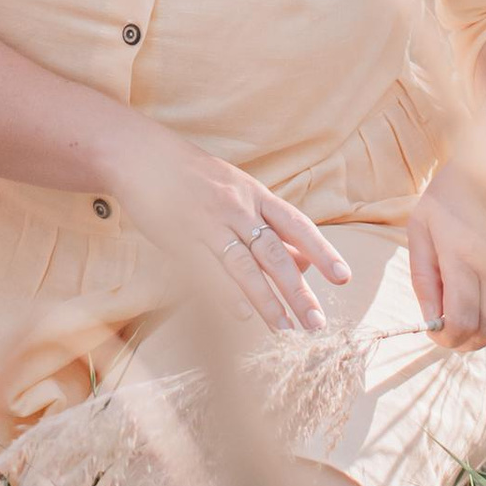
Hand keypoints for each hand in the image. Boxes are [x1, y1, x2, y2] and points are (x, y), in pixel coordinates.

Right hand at [109, 130, 352, 336]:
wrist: (142, 156)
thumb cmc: (195, 177)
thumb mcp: (238, 191)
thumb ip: (269, 224)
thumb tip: (305, 262)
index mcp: (254, 194)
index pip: (296, 224)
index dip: (321, 250)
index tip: (343, 277)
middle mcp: (236, 207)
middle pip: (274, 253)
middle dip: (297, 291)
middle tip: (316, 322)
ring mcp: (207, 223)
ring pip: (244, 266)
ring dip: (266, 302)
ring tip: (285, 329)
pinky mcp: (180, 238)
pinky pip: (207, 270)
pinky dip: (225, 293)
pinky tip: (241, 315)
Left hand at [406, 128, 485, 350]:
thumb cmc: (450, 195)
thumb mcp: (420, 227)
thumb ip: (424, 277)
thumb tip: (431, 321)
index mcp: (460, 251)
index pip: (461, 318)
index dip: (446, 338)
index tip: (435, 332)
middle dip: (465, 342)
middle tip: (447, 329)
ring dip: (480, 328)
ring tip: (460, 306)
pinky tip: (481, 281)